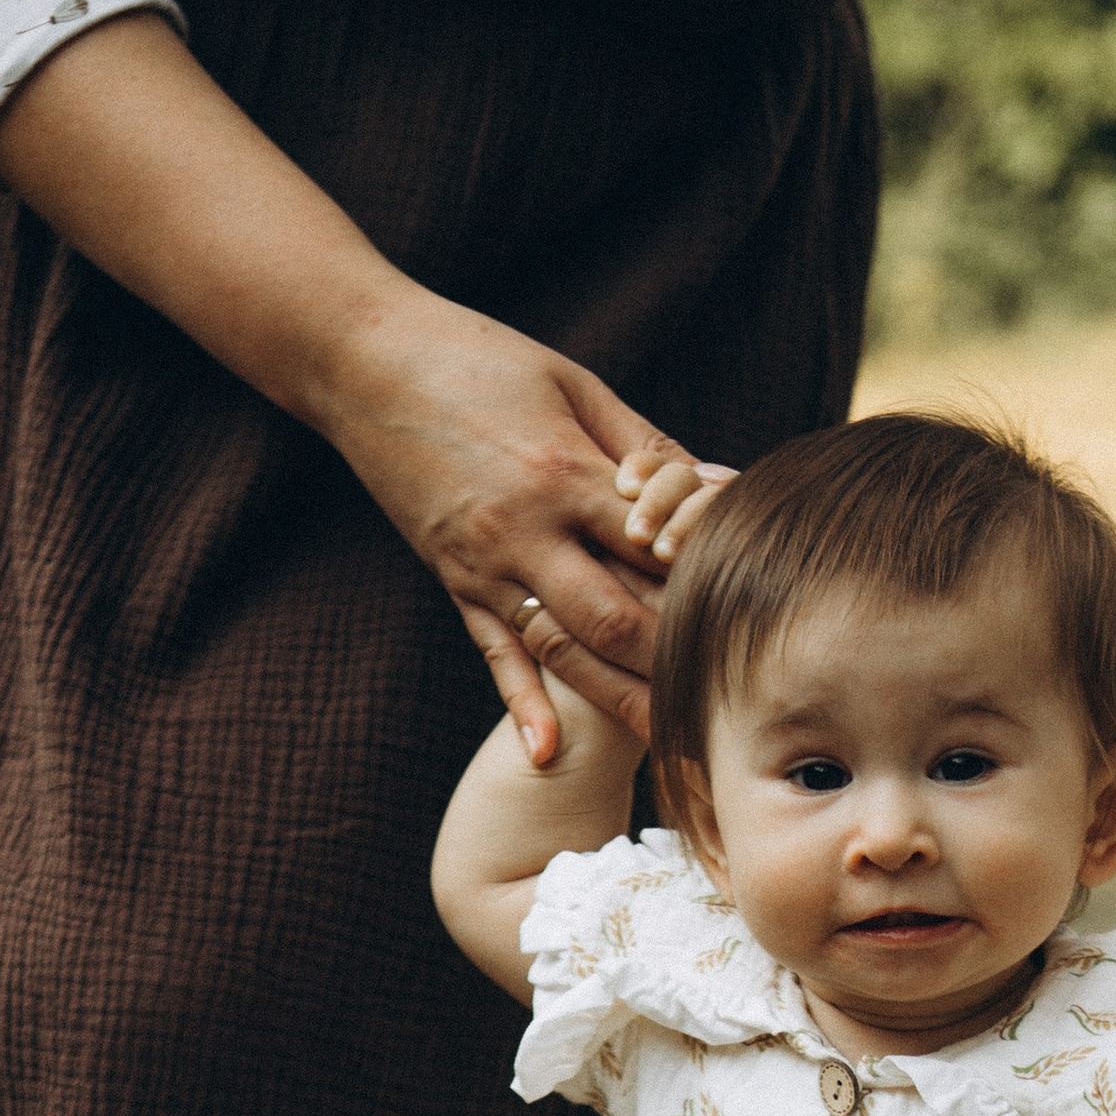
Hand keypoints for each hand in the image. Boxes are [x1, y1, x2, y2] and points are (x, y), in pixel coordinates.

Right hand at [317, 292, 732, 762]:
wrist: (364, 362)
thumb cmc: (482, 359)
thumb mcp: (573, 385)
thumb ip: (643, 444)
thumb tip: (718, 486)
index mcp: (565, 473)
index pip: (653, 544)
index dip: (704, 577)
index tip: (751, 610)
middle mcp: (526, 530)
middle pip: (616, 617)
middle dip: (671, 662)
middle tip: (727, 703)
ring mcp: (485, 564)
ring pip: (563, 651)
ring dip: (617, 702)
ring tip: (671, 748)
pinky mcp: (455, 581)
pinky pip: (493, 653)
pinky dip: (520, 706)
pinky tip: (545, 756)